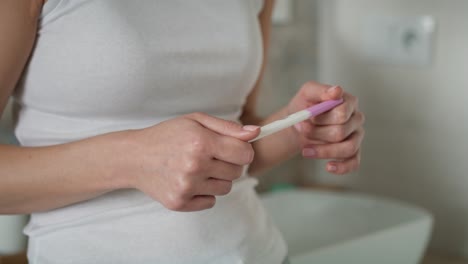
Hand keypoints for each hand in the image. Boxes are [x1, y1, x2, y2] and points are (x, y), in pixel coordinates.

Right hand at [117, 113, 259, 211]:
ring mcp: (186, 187)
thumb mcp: (196, 121)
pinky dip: (204, 193)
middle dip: (229, 163)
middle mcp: (195, 166)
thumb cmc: (167, 135)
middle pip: (237, 172)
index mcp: (201, 142)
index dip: (243, 150)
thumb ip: (228, 127)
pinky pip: (210, 202)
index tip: (234, 149)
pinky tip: (189, 180)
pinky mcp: (179, 202)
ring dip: (217, 179)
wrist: (134, 157)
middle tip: (211, 156)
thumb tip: (256, 132)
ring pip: (225, 188)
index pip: (244, 153)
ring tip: (198, 168)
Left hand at [287, 81, 364, 174]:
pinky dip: (341, 167)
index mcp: (349, 102)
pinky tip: (328, 167)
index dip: (321, 118)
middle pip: (341, 132)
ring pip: (348, 148)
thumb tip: (336, 91)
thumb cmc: (305, 106)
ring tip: (305, 150)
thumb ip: (321, 90)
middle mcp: (356, 119)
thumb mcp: (307, 93)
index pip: (342, 113)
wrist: (298, 124)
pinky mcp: (353, 152)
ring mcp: (356, 136)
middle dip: (316, 133)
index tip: (306, 118)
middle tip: (301, 130)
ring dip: (323, 151)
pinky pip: (354, 163)